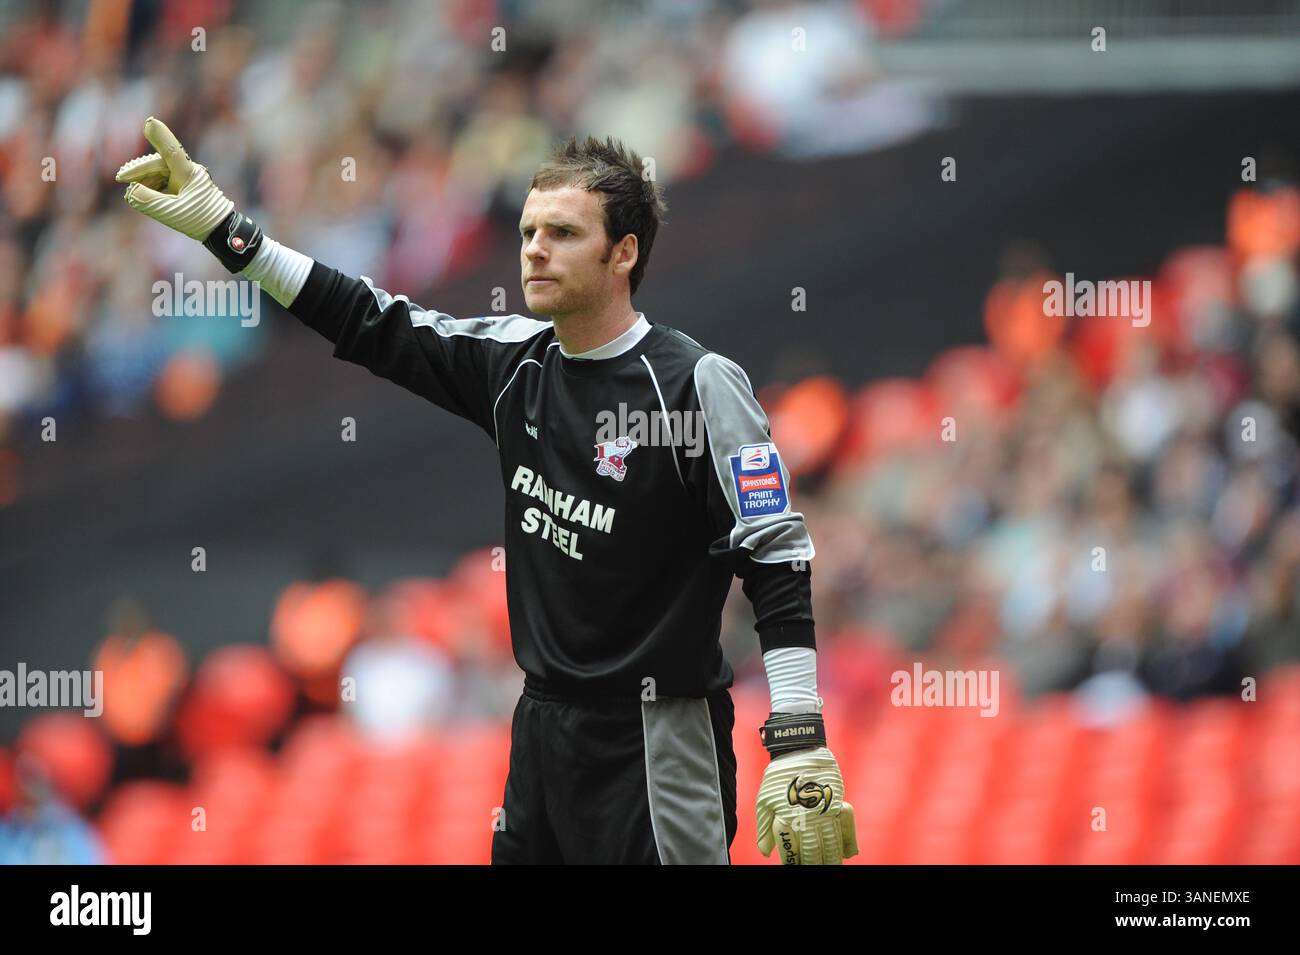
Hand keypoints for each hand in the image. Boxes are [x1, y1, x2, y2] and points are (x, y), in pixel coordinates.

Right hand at [115, 116, 232, 240]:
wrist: (217, 229)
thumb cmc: (198, 219)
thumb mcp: (171, 212)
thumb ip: (148, 201)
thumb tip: (130, 191)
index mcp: (188, 173)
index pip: (171, 151)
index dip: (160, 136)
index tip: (150, 122)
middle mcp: (187, 170)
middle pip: (157, 164)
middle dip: (138, 170)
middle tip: (120, 177)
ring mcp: (184, 176)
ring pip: (158, 171)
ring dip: (142, 178)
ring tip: (128, 187)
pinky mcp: (182, 183)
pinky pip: (162, 179)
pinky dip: (149, 184)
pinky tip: (139, 191)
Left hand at [756, 744, 857, 864]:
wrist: (799, 749)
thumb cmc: (778, 776)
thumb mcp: (764, 800)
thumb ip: (764, 829)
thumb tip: (766, 853)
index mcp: (787, 819)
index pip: (792, 853)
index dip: (793, 863)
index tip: (793, 867)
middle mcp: (807, 818)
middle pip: (813, 853)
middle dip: (813, 864)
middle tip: (814, 869)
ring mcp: (824, 811)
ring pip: (831, 844)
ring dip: (832, 859)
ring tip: (831, 866)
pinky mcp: (837, 802)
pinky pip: (846, 826)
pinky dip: (848, 841)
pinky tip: (847, 854)